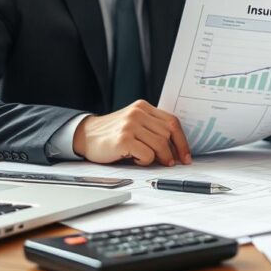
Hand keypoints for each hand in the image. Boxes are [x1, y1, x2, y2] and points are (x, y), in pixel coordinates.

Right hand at [72, 100, 191, 165]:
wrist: (85, 136)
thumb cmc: (112, 134)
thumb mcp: (133, 123)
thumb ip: (152, 128)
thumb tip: (177, 149)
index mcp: (143, 107)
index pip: (172, 122)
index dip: (182, 141)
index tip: (185, 156)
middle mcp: (138, 113)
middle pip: (168, 134)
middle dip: (173, 152)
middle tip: (170, 163)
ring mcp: (130, 125)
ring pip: (160, 144)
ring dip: (159, 158)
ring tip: (149, 160)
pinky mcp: (123, 139)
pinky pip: (147, 154)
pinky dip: (145, 161)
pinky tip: (135, 159)